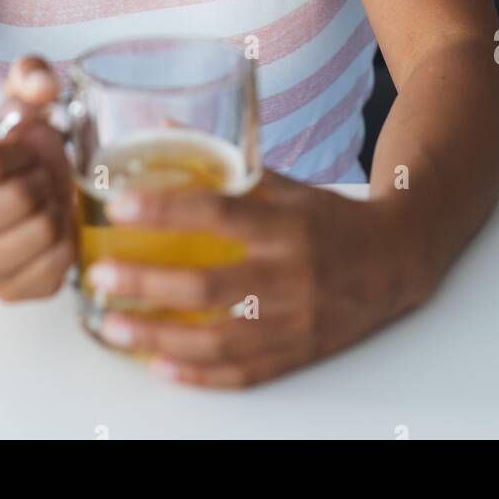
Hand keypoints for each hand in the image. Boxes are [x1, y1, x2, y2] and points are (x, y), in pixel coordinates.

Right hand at [0, 56, 75, 300]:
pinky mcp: (3, 292)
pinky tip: (51, 224)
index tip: (18, 148)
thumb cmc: (2, 147)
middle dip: (41, 176)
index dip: (19, 146)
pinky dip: (65, 241)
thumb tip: (44, 88)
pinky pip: (54, 270)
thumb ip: (31, 75)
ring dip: (55, 207)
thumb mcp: (12, 98)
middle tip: (36, 173)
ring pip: (42, 232)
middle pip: (20, 197)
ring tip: (43, 198)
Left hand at [86, 168, 430, 387]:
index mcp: (287, 223)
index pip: (219, 212)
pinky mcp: (298, 352)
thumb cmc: (331, 218)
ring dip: (160, 337)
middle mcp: (291, 273)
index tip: (118, 205)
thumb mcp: (287, 184)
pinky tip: (160, 364)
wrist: (397, 261)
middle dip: (148, 283)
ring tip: (113, 327)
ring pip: (219, 338)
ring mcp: (295, 320)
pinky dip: (198, 373)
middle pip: (209, 284)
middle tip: (100, 278)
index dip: (166, 209)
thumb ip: (230, 164)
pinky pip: (243, 371)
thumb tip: (167, 125)